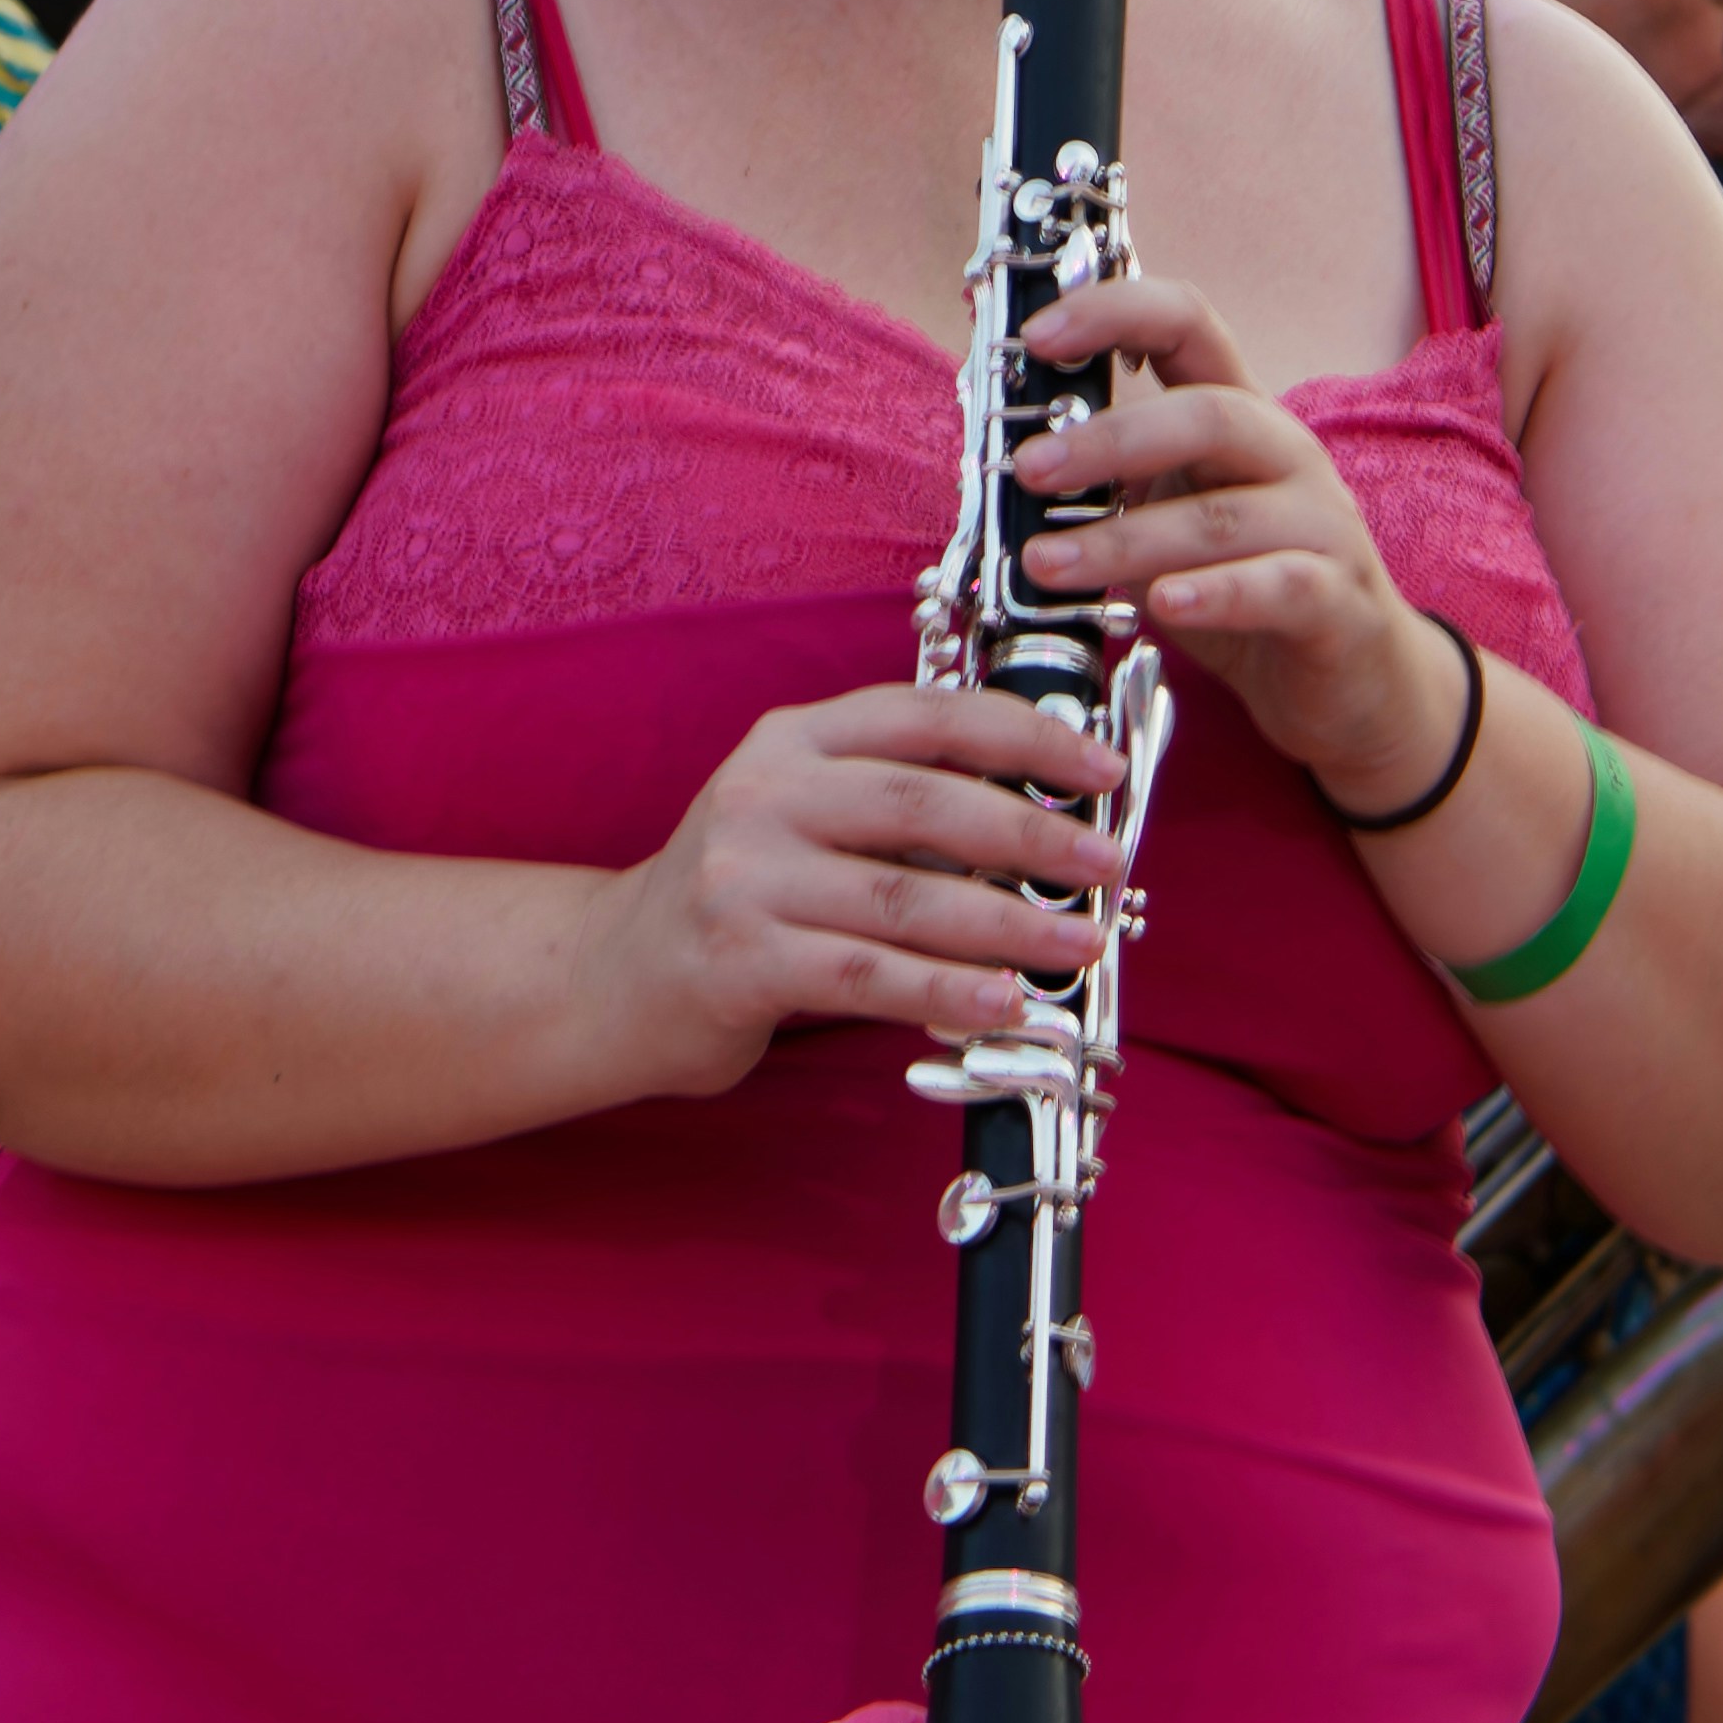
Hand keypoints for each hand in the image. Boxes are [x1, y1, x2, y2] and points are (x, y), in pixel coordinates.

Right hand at [589, 677, 1128, 1093]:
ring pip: (904, 898)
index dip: (1025, 738)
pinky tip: (1003, 1004)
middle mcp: (765, 794)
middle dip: (1031, 836)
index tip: (1100, 769)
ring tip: (1077, 943)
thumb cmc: (744, 904)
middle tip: (1106, 866)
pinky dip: (946, 992)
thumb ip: (901, 808)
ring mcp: (746, 877)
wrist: (616, 978)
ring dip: (1007, 926)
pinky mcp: (740, 958)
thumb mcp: (807, 821)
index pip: (927, 718)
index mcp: (795, 742)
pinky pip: (867, 976)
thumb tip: (1045, 829)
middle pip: (924, 803)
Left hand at [1003, 267, 1437, 791]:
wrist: (1355, 689)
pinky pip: (1279, 587)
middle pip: (1207, 415)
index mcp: (1242, 419)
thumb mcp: (1172, 525)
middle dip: (1108, 439)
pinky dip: (1217, 594)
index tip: (1039, 335)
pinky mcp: (1339, 603)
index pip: (1189, 324)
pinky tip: (1165, 606)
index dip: (1114, 312)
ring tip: (1046, 563)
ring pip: (1224, 515)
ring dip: (1125, 539)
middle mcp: (1289, 458)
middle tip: (1028, 469)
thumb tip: (1012, 462)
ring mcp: (1322, 528)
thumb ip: (1115, 487)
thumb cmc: (1247, 596)